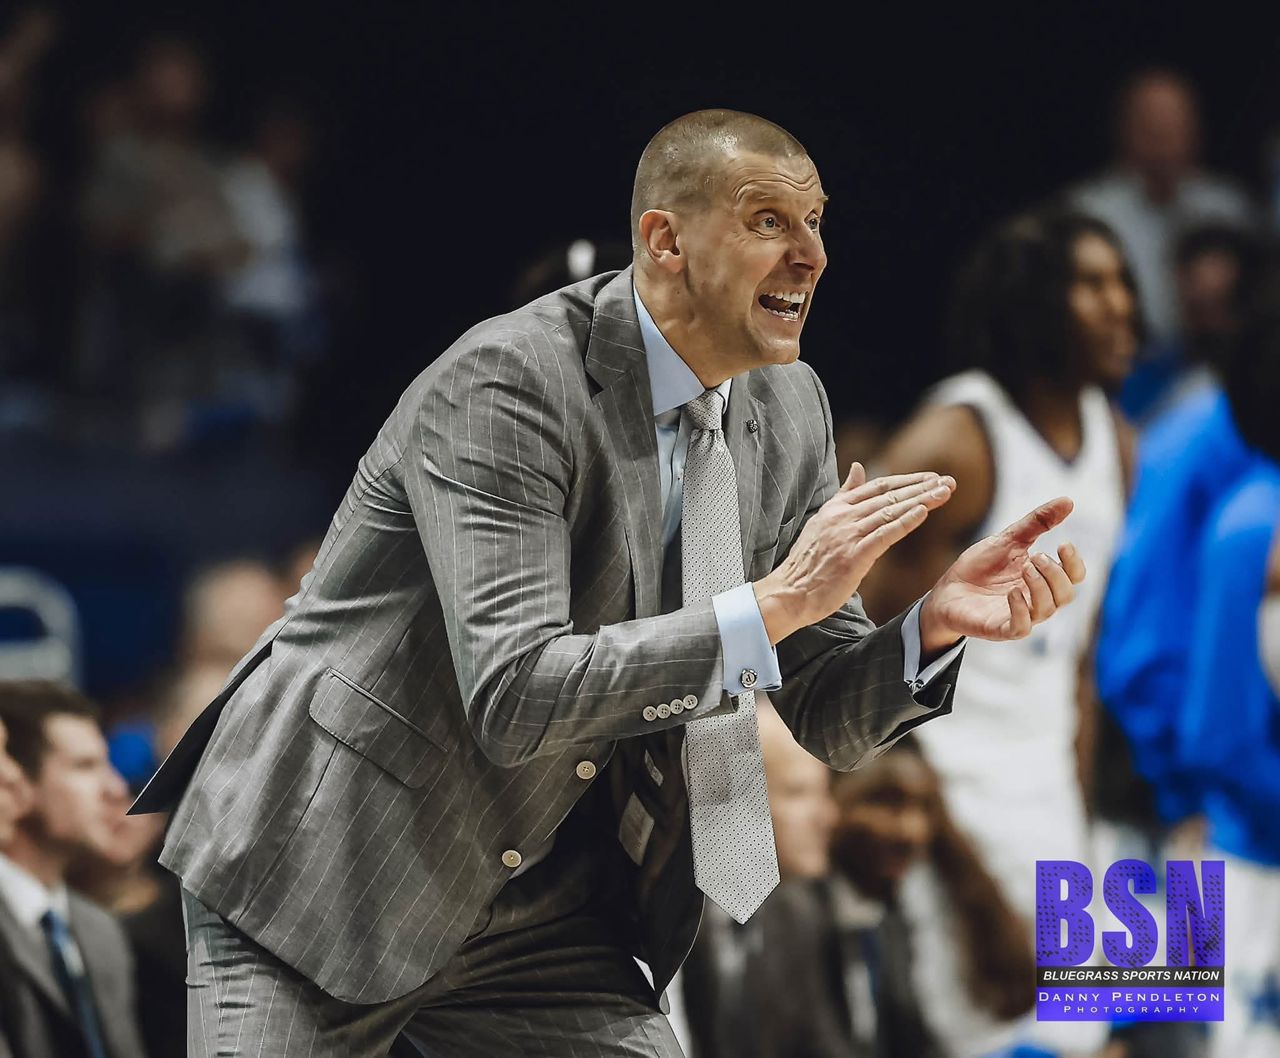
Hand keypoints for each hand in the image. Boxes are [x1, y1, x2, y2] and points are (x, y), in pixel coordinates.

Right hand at [755, 463, 954, 643]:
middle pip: (889, 495)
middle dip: (921, 487)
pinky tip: (924, 513)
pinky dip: (905, 522)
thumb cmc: (807, 563)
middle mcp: (842, 516)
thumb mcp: (823, 521)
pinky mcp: (853, 556)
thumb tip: (858, 468)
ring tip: (945, 493)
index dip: (907, 480)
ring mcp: (847, 535)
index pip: (878, 486)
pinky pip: (884, 534)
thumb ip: (844, 495)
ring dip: (921, 500)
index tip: (931, 477)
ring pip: (890, 511)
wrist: (789, 592)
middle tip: (948, 482)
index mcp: (836, 508)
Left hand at [919, 496, 1084, 650]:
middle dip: (1056, 574)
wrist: (947, 588)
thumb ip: (1037, 523)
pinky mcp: (1000, 629)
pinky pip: (1021, 627)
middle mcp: (1037, 600)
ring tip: (1025, 567)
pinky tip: (1012, 592)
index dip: (1075, 563)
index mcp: (1042, 578)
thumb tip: (1068, 501)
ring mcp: (1020, 615)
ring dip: (1040, 587)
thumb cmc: (980, 566)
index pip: (1074, 577)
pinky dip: (1021, 610)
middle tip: (1036, 557)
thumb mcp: (1008, 539)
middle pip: (1066, 595)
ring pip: (1047, 609)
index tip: (1063, 544)